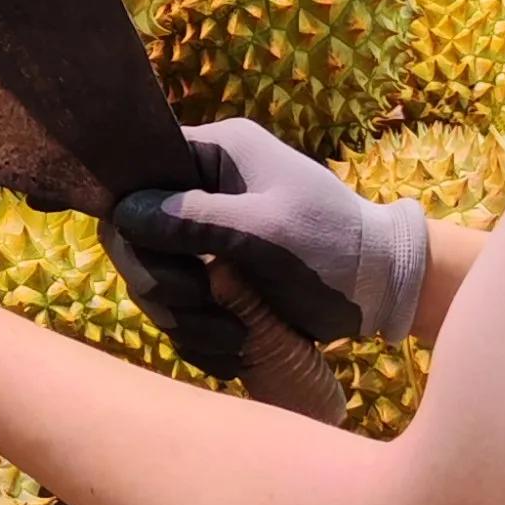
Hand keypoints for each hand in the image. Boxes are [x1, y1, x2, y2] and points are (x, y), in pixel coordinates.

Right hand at [102, 115, 428, 374]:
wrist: (381, 288)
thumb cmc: (333, 245)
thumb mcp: (265, 230)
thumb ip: (194, 220)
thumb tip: (123, 213)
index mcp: (216, 155)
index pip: (141, 173)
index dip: (133, 217)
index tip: (159, 256)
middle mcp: (203, 191)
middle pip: (136, 237)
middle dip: (162, 280)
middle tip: (198, 300)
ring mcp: (205, 240)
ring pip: (154, 282)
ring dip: (184, 318)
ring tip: (234, 335)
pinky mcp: (212, 281)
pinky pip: (178, 311)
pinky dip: (199, 337)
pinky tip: (234, 349)